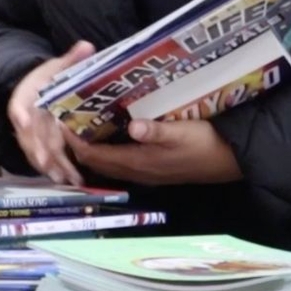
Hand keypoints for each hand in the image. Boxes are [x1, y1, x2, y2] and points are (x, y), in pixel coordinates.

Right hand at [8, 41, 94, 185]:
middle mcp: (25, 119)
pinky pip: (48, 159)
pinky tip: (70, 181)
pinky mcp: (41, 145)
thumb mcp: (55, 67)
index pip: (18, 104)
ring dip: (50, 165)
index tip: (23, 120)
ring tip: (63, 178)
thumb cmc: (45, 80)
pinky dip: (58, 170)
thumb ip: (70, 58)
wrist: (33, 92)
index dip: (20, 113)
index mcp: (25, 97)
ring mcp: (32, 135)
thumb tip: (87, 45)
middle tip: (46, 161)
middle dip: (37, 149)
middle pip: (28, 135)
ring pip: (38, 151)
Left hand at [62, 118, 243, 185]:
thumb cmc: (206, 145)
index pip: (94, 155)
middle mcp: (136, 170)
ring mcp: (144, 171)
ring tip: (81, 122)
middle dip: (77, 144)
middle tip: (66, 118)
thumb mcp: (182, 133)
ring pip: (107, 162)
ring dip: (91, 147)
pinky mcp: (153, 168)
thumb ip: (156, 131)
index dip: (74, 140)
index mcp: (138, 162)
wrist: (230, 161)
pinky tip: (109, 131)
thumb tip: (133, 126)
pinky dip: (107, 149)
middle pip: (95, 161)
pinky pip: (120, 160)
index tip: (60, 119)